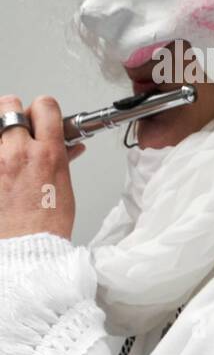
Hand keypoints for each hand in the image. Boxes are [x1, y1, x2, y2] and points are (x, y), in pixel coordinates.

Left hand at [0, 95, 82, 240]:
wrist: (25, 248)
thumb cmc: (46, 225)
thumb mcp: (64, 185)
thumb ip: (62, 158)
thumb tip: (67, 146)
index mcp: (47, 154)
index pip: (45, 106)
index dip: (44, 110)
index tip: (42, 118)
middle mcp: (17, 152)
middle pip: (10, 105)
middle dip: (15, 114)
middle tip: (18, 129)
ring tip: (6, 150)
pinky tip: (2, 169)